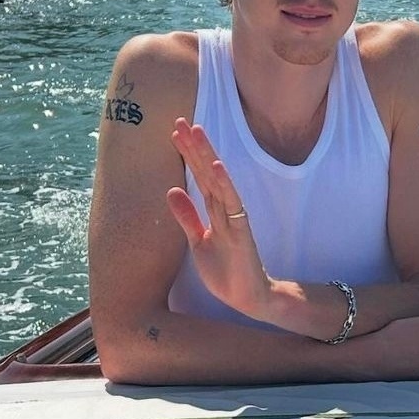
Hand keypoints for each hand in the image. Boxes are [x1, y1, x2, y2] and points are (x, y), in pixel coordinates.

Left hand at [167, 119, 271, 318]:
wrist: (246, 296)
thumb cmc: (225, 270)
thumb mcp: (197, 241)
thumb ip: (187, 217)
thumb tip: (171, 190)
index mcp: (214, 209)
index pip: (199, 175)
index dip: (188, 154)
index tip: (175, 132)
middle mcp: (224, 208)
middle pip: (207, 171)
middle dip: (195, 147)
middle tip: (181, 121)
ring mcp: (234, 217)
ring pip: (218, 180)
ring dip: (209, 156)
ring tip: (197, 133)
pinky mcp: (241, 231)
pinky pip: (233, 204)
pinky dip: (225, 185)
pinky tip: (218, 167)